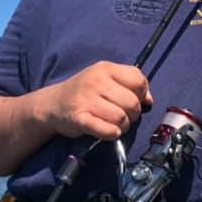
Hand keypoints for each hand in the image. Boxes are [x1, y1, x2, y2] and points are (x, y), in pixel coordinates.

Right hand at [35, 61, 152, 140]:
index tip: (133, 100)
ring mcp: (86, 99)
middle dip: (132, 114)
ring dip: (122, 126)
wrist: (52, 104)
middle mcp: (96, 81)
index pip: (138, 80)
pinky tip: (109, 131)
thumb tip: (149, 100)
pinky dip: (112, 134)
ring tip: (115, 124)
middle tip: (123, 116)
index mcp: (105, 68)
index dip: (142, 94)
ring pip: (121, 118)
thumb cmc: (84, 92)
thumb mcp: (106, 79)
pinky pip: (107, 130)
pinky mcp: (79, 118)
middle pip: (132, 102)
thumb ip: (129, 84)